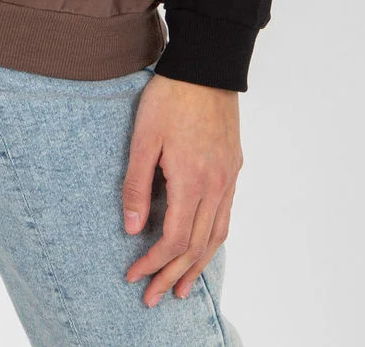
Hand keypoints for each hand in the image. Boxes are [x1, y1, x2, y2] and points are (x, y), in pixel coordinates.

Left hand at [122, 72, 242, 306]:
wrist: (207, 65)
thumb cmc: (171, 97)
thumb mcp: (143, 138)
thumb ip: (136, 185)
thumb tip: (131, 228)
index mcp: (192, 180)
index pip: (174, 239)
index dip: (154, 263)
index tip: (134, 275)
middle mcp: (216, 184)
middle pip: (196, 245)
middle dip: (173, 275)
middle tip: (154, 298)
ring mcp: (228, 176)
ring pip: (216, 235)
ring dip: (198, 265)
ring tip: (183, 287)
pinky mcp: (233, 166)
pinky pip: (226, 215)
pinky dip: (213, 240)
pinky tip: (203, 246)